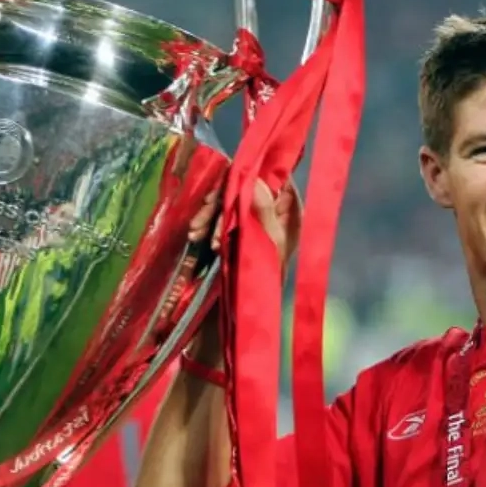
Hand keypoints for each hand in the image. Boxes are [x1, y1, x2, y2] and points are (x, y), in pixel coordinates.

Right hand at [184, 178, 301, 369]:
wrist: (239, 315)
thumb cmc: (262, 285)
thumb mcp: (266, 247)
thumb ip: (263, 213)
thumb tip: (256, 180)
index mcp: (291, 212)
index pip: (277, 175)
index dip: (254, 171)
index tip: (232, 177)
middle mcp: (273, 209)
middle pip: (247, 182)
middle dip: (223, 197)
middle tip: (207, 216)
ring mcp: (250, 217)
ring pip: (227, 196)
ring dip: (210, 212)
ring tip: (196, 234)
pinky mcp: (231, 226)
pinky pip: (216, 213)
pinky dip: (204, 222)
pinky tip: (194, 235)